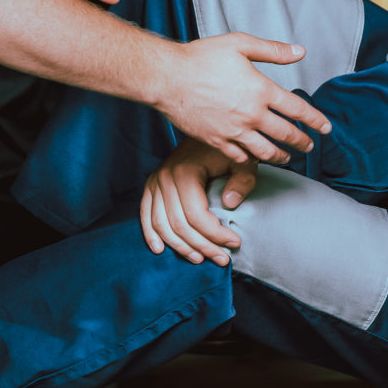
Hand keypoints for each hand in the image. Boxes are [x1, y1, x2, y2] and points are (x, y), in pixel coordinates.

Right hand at [138, 140, 255, 263]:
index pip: (197, 216)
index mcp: (185, 172)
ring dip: (181, 247)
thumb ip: (242, 181)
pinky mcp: (151, 185)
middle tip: (223, 258)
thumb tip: (230, 204)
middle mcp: (165, 178)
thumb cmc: (226, 149)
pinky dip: (151, 234)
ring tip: (201, 258)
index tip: (235, 242)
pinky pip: (145, 215)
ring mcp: (155, 182)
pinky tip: (160, 249)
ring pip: (163, 225)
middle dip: (203, 246)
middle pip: (180, 225)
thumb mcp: (242, 161)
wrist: (208, 128)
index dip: (216, 235)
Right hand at [149, 33, 330, 164]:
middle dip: (302, 142)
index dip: (315, 120)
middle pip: (286, 134)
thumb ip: (273, 51)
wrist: (168, 77)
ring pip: (266, 151)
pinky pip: (240, 156)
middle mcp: (251, 114)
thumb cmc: (202, 56)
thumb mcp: (240, 44)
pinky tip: (256, 158)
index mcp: (261, 90)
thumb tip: (300, 51)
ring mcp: (234, 131)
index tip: (326, 127)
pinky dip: (252, 159)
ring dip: (281, 155)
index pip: (297, 109)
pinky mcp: (216, 141)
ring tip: (288, 158)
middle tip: (310, 146)